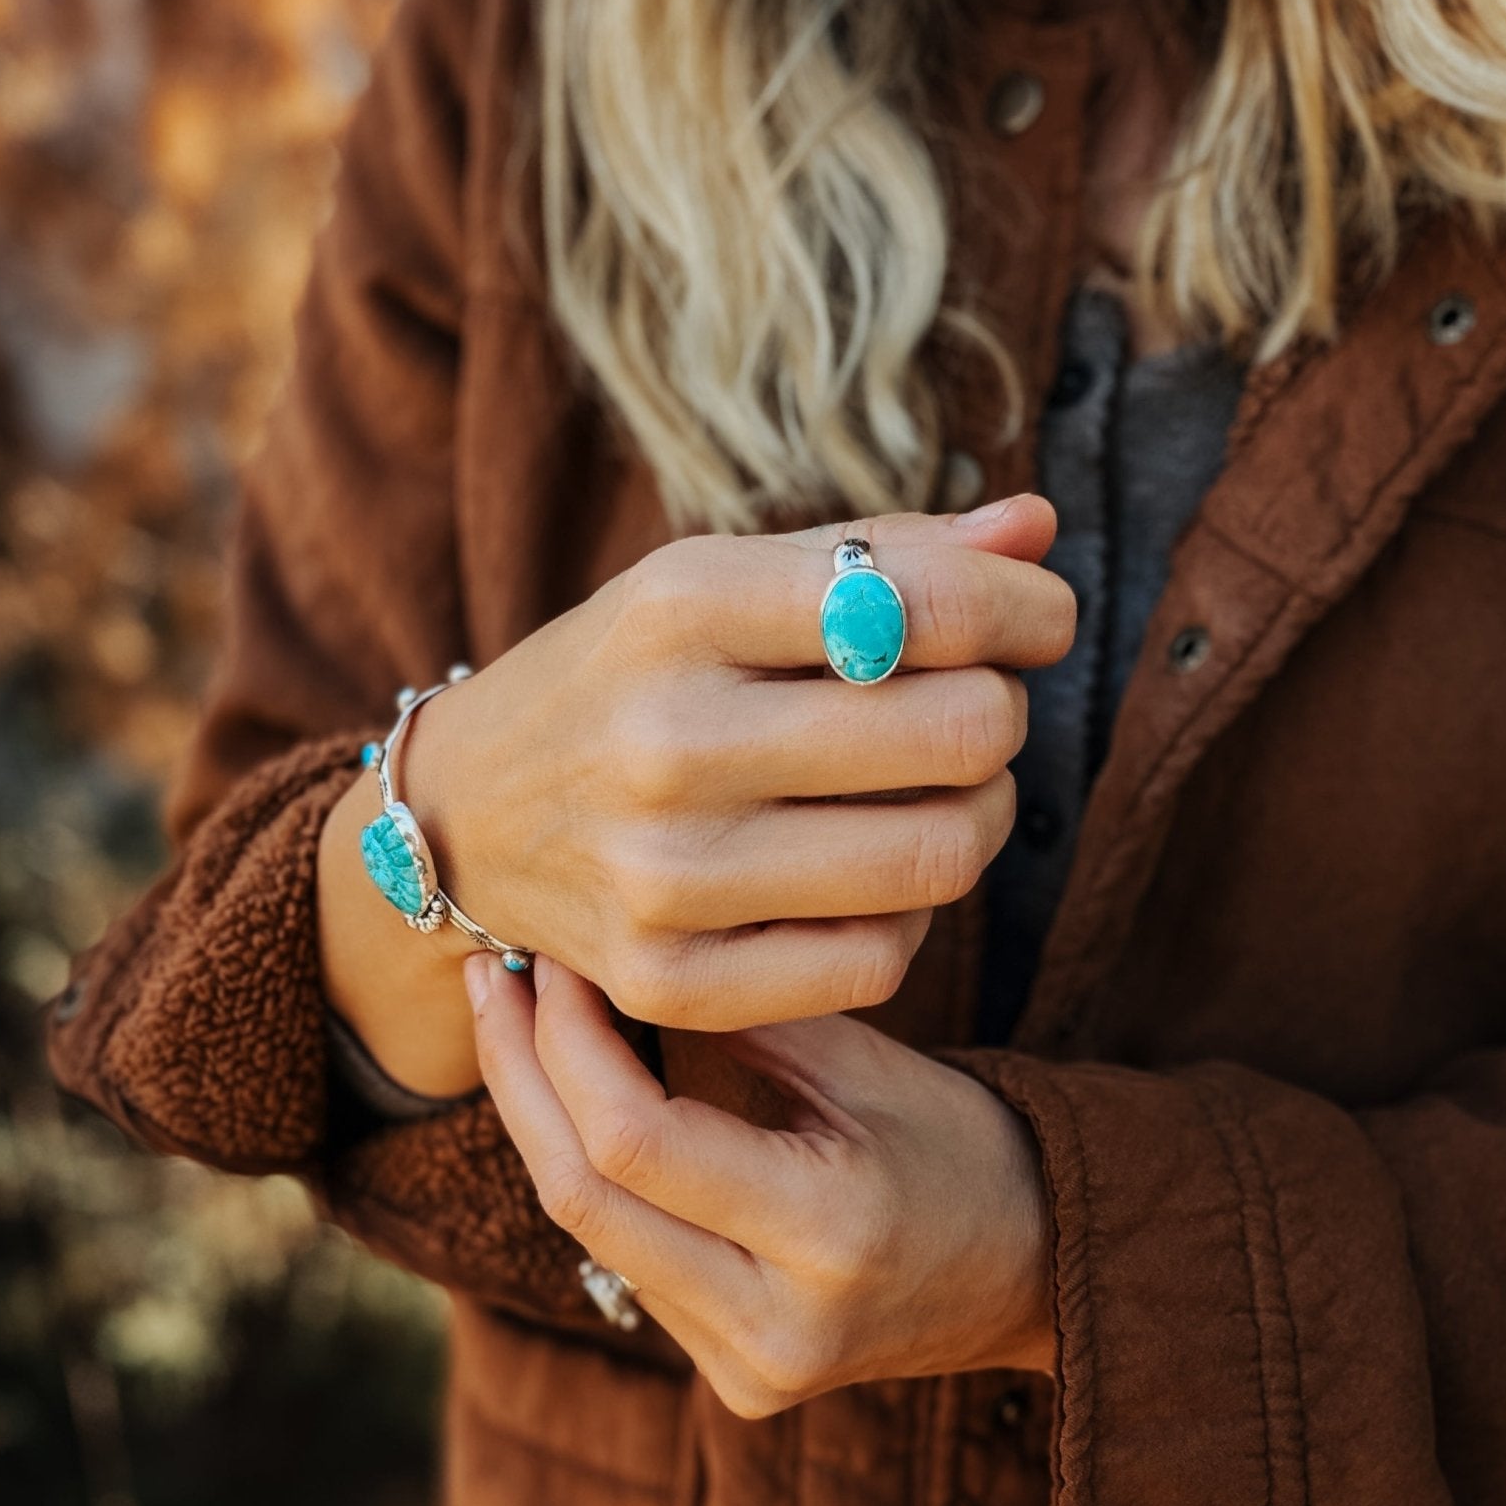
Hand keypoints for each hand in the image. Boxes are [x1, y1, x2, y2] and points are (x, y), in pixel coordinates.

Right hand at [413, 497, 1074, 1031]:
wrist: (466, 814)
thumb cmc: (626, 677)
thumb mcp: (719, 582)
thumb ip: (881, 552)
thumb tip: (1039, 525)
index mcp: (682, 608)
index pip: (930, 607)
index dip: (1027, 611)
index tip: (1040, 621)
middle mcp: (666, 740)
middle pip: (960, 734)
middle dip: (1001, 714)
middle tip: (972, 709)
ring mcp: (664, 875)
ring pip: (941, 857)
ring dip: (977, 817)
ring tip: (937, 792)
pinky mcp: (670, 980)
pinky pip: (879, 960)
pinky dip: (905, 915)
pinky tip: (869, 875)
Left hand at [466, 954, 1054, 1418]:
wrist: (1038, 1269)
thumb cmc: (965, 1144)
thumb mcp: (869, 1064)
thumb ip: (740, 1018)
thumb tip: (614, 948)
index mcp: (825, 1236)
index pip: (634, 1142)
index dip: (567, 1041)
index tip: (552, 958)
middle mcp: (774, 1325)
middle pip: (582, 1197)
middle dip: (520, 1074)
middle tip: (490, 978)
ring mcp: (747, 1370)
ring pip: (590, 1233)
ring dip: (541, 1120)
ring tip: (519, 1019)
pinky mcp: (732, 1380)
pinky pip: (627, 1263)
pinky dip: (592, 1171)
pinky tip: (572, 1096)